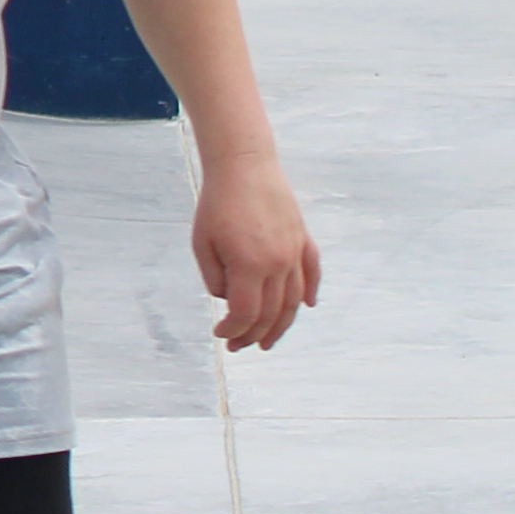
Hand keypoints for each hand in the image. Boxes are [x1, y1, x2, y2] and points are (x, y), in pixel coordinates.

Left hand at [193, 155, 319, 353]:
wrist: (244, 165)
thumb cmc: (217, 204)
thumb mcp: (202, 244)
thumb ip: (215, 278)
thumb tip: (227, 300)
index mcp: (249, 265)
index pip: (246, 313)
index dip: (233, 330)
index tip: (219, 334)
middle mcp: (278, 263)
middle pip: (271, 313)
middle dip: (253, 335)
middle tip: (238, 347)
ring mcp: (294, 251)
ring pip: (294, 300)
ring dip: (282, 325)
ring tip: (268, 341)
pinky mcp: (302, 238)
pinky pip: (311, 272)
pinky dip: (310, 292)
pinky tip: (307, 307)